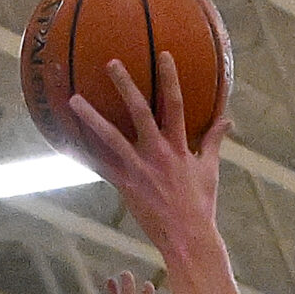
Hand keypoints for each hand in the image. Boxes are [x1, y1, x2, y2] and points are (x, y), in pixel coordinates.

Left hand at [71, 50, 227, 264]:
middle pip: (139, 111)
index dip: (170, 78)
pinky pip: (101, 168)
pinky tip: (67, 143)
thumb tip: (227, 120)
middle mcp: (157, 153)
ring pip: (111, 137)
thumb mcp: (211, 170)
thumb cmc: (201, 205)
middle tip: (110, 63)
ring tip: (73, 99)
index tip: (164, 54)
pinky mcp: (126, 186)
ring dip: (91, 117)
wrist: (188, 239)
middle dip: (125, 85)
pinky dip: (84, 155)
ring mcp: (139, 170)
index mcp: (179, 146)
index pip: (176, 103)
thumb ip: (213, 141)